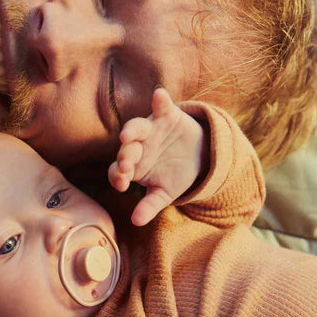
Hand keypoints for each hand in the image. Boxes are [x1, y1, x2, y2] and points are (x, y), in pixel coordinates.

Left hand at [108, 88, 205, 225]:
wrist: (200, 156)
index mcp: (132, 166)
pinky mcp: (167, 115)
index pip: (117, 172)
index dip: (117, 177)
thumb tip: (136, 222)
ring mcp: (150, 129)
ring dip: (132, 131)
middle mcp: (137, 146)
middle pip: (125, 150)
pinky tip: (159, 95)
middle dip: (124, 156)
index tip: (123, 184)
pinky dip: (160, 100)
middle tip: (125, 165)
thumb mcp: (164, 193)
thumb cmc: (175, 175)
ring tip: (127, 135)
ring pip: (137, 127)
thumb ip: (149, 205)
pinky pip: (161, 106)